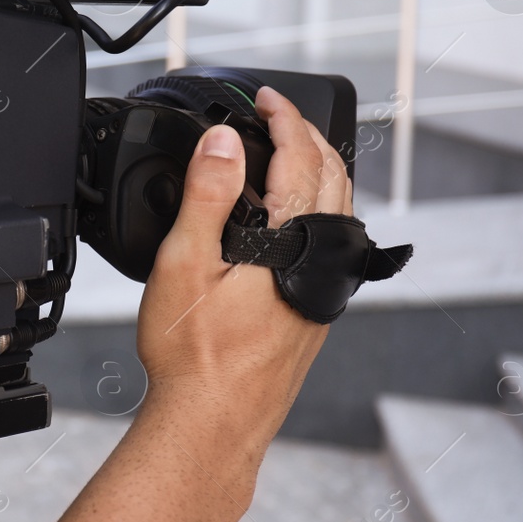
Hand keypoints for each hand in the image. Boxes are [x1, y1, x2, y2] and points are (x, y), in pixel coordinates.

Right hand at [134, 86, 351, 453]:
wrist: (214, 424)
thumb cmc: (194, 356)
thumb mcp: (184, 263)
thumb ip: (207, 195)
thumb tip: (224, 141)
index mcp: (292, 241)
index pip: (301, 157)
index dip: (284, 117)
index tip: (265, 98)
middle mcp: (321, 262)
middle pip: (333, 178)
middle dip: (308, 137)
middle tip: (278, 116)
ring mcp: (325, 290)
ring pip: (338, 212)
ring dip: (318, 173)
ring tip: (286, 157)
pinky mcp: (318, 313)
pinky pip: (331, 243)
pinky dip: (316, 211)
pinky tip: (286, 222)